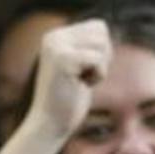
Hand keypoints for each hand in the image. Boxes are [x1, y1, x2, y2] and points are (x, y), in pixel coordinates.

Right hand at [26, 19, 110, 145]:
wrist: (49, 125)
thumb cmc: (68, 102)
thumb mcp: (79, 68)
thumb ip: (89, 47)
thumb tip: (105, 32)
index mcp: (55, 36)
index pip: (98, 27)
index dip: (101, 51)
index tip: (84, 71)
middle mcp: (53, 37)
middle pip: (102, 32)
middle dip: (102, 58)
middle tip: (83, 78)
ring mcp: (57, 47)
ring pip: (101, 44)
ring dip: (99, 67)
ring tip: (80, 81)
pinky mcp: (63, 59)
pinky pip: (98, 60)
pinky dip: (97, 76)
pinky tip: (81, 86)